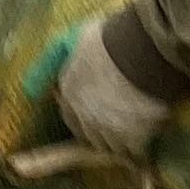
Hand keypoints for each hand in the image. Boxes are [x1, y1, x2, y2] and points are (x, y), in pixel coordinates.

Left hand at [55, 13, 172, 159]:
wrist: (143, 49)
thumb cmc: (112, 36)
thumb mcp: (75, 39)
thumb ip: (56, 60)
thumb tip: (37, 84)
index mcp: (69, 90)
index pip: (69, 115)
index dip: (82, 116)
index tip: (96, 115)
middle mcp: (83, 113)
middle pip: (90, 135)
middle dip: (103, 132)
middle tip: (121, 124)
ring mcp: (107, 128)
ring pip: (113, 146)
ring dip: (124, 142)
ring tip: (139, 132)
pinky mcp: (133, 138)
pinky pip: (136, 151)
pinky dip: (144, 147)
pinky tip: (152, 138)